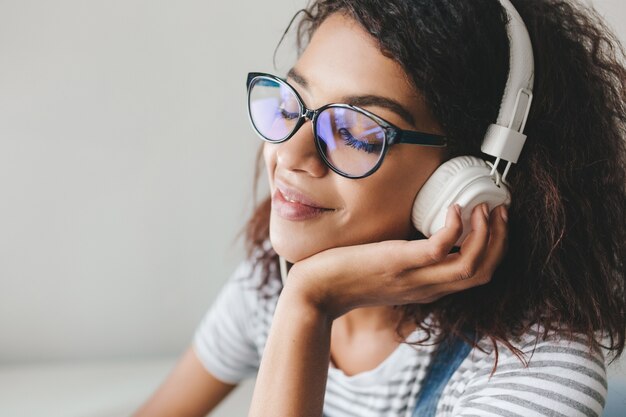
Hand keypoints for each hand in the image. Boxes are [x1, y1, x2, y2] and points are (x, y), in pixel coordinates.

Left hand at [283, 203, 508, 319]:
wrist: (316, 292)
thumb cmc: (347, 278)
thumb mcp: (388, 272)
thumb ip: (408, 260)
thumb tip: (416, 233)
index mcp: (428, 289)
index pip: (477, 276)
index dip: (495, 249)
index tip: (495, 221)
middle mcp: (428, 287)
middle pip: (483, 271)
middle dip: (500, 240)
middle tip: (500, 209)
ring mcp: (415, 277)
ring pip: (471, 265)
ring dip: (486, 233)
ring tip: (485, 207)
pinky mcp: (399, 263)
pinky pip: (440, 248)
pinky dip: (455, 227)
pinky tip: (454, 209)